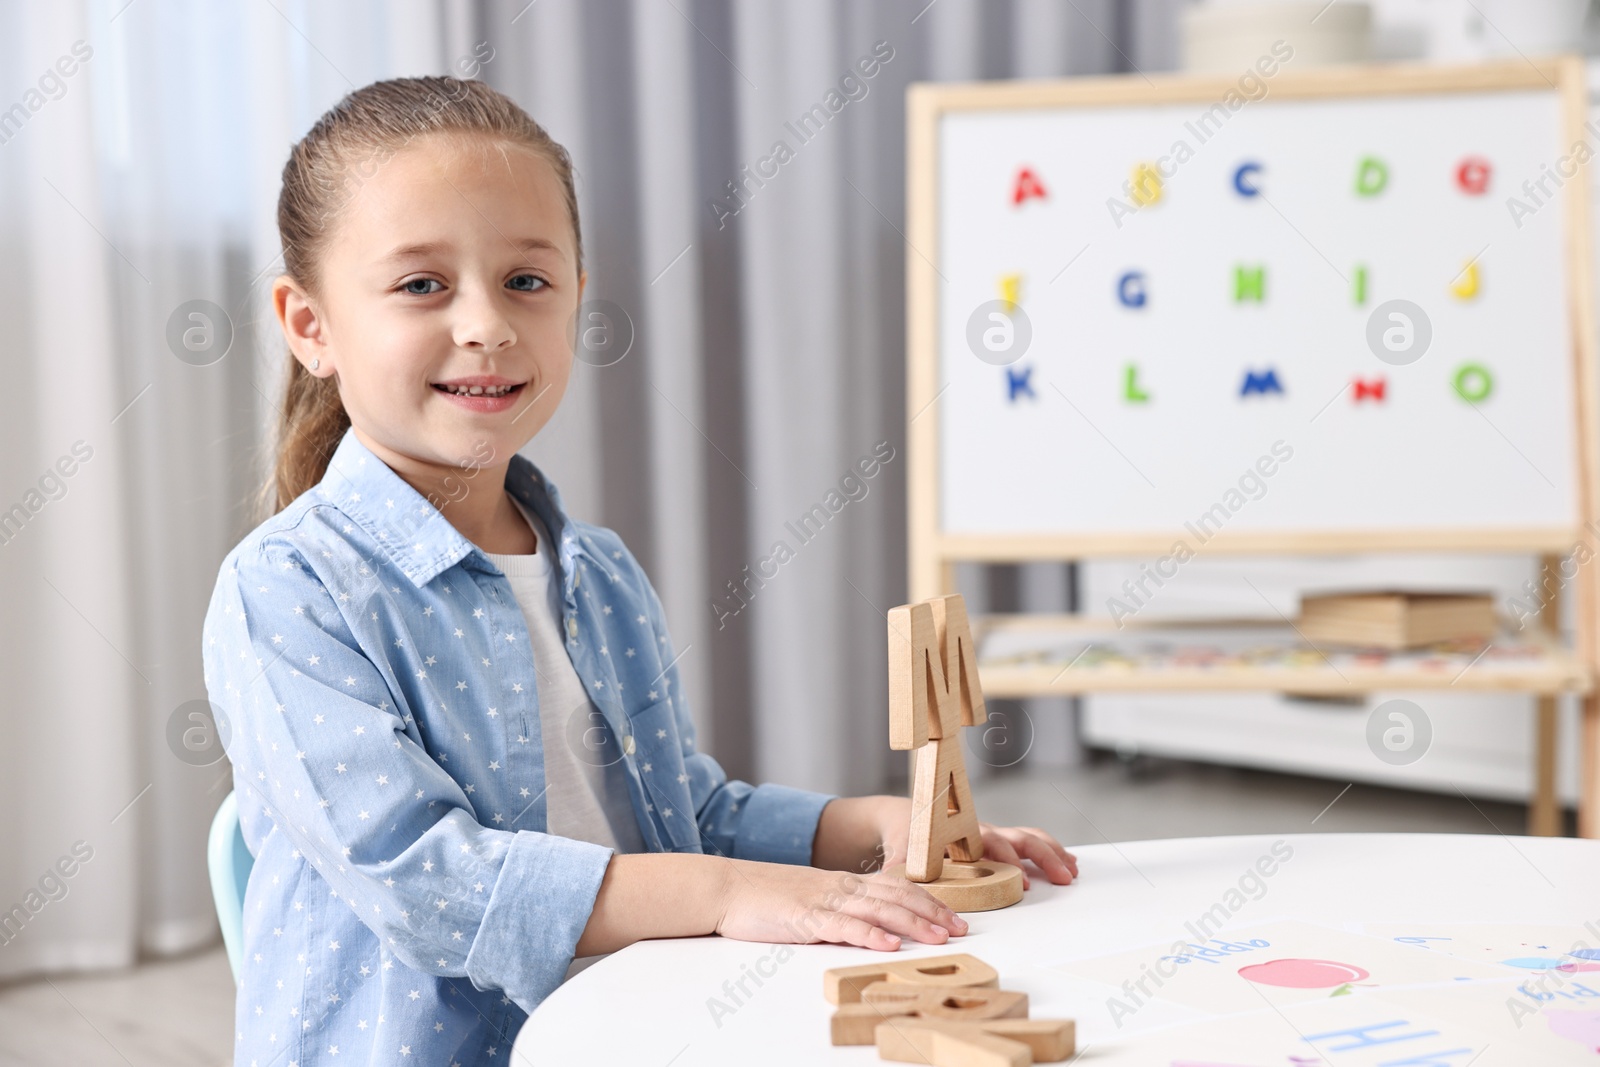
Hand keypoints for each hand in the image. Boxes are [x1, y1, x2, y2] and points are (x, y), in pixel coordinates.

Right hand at [712, 857, 968, 951]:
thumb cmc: (767, 897)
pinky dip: (869, 934)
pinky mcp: (805, 917)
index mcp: (844, 882)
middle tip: (960, 928)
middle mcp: (840, 887)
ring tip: (938, 937)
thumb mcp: (813, 898)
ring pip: (878, 909)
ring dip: (912, 924)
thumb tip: (874, 927)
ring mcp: (824, 901)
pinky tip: (888, 944)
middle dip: (932, 912)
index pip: (897, 888)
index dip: (929, 901)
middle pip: (896, 896)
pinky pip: (843, 925)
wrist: (727, 887)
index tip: (954, 917)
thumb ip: (842, 908)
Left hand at [873, 798, 1077, 889]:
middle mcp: (981, 831)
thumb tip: (889, 878)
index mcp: (961, 832)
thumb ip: (900, 864)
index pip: (989, 843)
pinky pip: (1028, 842)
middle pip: (1019, 838)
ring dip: (1052, 852)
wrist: (906, 816)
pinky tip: (1066, 863)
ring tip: (1072, 870)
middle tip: (1063, 876)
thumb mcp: (901, 849)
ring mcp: (992, 836)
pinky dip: (1050, 850)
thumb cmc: (906, 833)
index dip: (1006, 860)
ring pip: (1028, 837)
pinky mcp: (997, 842)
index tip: (1020, 879)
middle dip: (1043, 856)